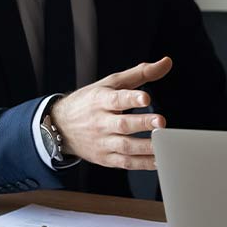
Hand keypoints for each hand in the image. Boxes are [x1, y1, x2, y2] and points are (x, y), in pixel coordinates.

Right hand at [51, 57, 171, 170]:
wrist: (60, 126)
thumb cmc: (91, 101)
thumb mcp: (111, 83)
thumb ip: (140, 73)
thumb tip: (166, 62)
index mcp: (100, 101)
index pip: (116, 99)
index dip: (131, 98)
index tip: (146, 98)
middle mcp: (100, 122)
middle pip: (122, 124)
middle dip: (142, 123)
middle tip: (161, 122)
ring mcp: (102, 142)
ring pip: (124, 146)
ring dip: (145, 147)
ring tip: (164, 144)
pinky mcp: (105, 158)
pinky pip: (125, 162)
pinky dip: (142, 163)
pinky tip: (158, 160)